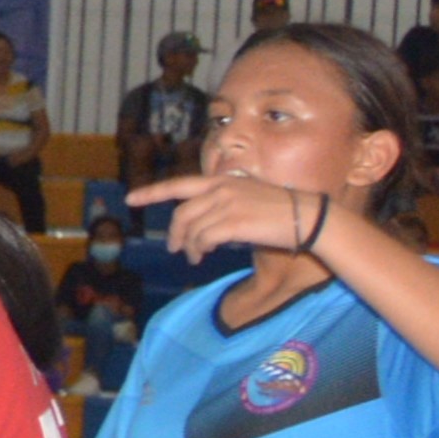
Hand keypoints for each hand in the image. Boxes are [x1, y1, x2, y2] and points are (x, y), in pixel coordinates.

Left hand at [122, 172, 331, 266]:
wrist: (307, 216)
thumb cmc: (278, 212)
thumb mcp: (245, 199)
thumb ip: (220, 205)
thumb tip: (199, 229)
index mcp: (222, 180)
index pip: (180, 184)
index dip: (152, 192)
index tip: (130, 198)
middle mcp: (222, 188)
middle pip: (181, 214)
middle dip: (175, 235)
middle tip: (176, 249)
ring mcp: (227, 204)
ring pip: (192, 230)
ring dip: (190, 247)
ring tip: (196, 257)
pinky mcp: (234, 222)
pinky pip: (204, 240)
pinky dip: (200, 249)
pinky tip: (205, 255)